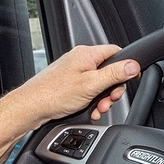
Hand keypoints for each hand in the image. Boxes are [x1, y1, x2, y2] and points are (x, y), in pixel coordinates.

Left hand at [5, 44, 141, 128]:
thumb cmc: (53, 94)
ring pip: (99, 84)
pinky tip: (89, 110)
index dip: (126, 66)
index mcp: (86, 54)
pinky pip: (89, 91)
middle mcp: (80, 61)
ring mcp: (74, 73)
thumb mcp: (91, 85)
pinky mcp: (70, 85)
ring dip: (102, 99)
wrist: (31, 107)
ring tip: (97, 108)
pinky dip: (92, 102)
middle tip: (108, 100)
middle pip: (109, 71)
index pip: (116, 52)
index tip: (130, 80)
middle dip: (112, 89)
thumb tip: (133, 66)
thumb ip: (114, 74)